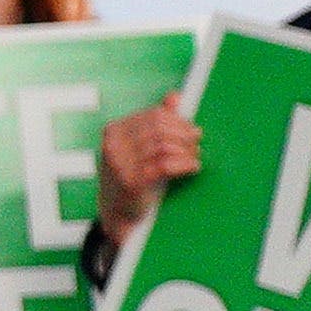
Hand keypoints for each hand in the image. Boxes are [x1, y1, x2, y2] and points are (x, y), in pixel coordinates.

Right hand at [91, 95, 202, 245]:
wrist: (116, 214)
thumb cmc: (131, 177)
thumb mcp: (138, 147)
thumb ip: (155, 122)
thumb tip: (174, 96)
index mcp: (114, 131)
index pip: (153, 115)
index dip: (178, 121)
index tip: (191, 131)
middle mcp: (114, 145)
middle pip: (160, 129)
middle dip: (184, 135)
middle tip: (196, 144)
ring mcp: (121, 164)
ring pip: (164, 146)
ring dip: (187, 151)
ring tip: (195, 157)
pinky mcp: (132, 182)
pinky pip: (166, 165)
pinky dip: (185, 164)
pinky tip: (192, 167)